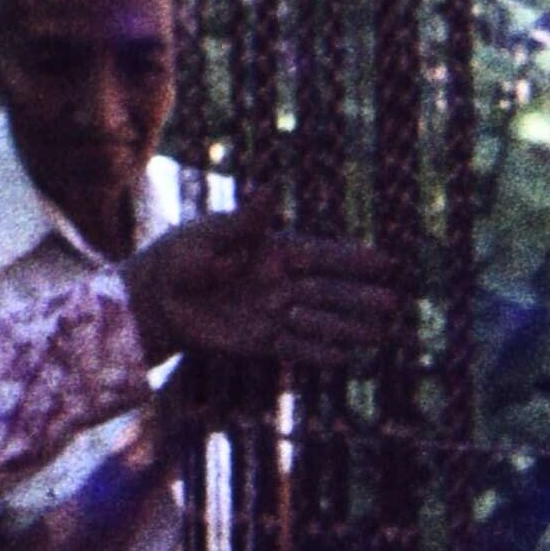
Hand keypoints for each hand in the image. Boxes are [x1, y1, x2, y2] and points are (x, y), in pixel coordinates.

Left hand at [124, 205, 403, 406]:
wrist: (157, 298)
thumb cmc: (182, 256)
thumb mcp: (211, 235)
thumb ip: (245, 223)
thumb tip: (270, 192)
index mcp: (275, 250)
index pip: (322, 255)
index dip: (353, 259)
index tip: (385, 262)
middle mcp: (281, 283)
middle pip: (328, 291)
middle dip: (359, 298)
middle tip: (392, 304)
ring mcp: (273, 313)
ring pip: (317, 321)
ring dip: (348, 328)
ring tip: (380, 335)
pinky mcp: (259, 341)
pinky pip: (295, 347)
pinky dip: (318, 352)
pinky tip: (345, 358)